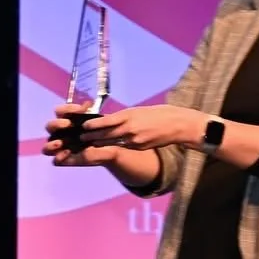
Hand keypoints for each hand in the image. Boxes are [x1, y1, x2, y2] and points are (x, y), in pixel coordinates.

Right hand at [42, 103, 121, 166]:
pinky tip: (68, 152)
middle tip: (68, 124)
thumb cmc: (102, 132)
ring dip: (51, 144)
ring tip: (60, 143)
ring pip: (47, 146)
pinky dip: (59, 157)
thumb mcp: (99, 120)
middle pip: (50, 126)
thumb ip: (91, 114)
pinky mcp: (64, 160)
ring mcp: (61, 147)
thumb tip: (86, 104)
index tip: (80, 110)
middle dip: (57, 124)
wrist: (110, 148)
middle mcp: (61, 133)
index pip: (59, 111)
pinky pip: (56, 160)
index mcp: (66, 120)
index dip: (66, 109)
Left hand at [78, 105, 204, 149]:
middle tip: (81, 137)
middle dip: (92, 136)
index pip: (106, 121)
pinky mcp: (139, 147)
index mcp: (129, 116)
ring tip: (90, 143)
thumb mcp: (138, 111)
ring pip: (113, 143)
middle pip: (106, 135)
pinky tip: (108, 146)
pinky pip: (124, 146)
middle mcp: (130, 128)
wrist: (177, 124)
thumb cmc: (158, 113)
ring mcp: (134, 140)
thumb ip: (124, 117)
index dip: (93, 125)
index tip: (84, 125)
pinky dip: (115, 146)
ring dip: (100, 143)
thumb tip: (110, 121)